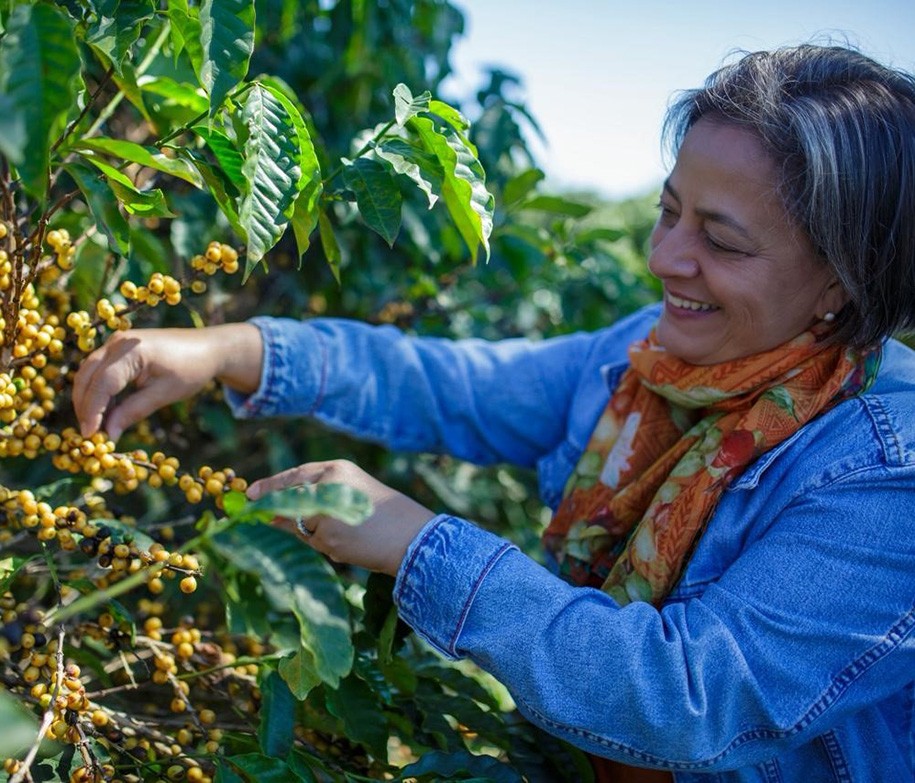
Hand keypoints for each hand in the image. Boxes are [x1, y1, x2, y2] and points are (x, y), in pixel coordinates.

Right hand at [72, 323, 263, 440]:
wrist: (207, 348)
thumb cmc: (191, 370)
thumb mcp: (163, 394)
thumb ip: (133, 412)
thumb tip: (107, 435)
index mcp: (132, 350)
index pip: (102, 384)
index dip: (93, 411)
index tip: (89, 436)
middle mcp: (118, 342)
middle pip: (87, 376)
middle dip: (85, 407)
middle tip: (90, 436)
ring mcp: (115, 342)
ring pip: (88, 373)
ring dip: (88, 400)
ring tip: (96, 427)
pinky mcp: (117, 348)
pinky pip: (98, 370)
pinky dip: (97, 391)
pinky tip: (106, 412)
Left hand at [247, 460, 435, 576]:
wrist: (412, 536)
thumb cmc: (386, 514)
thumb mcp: (353, 492)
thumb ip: (317, 497)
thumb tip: (275, 511)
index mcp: (337, 469)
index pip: (295, 475)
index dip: (271, 485)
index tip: (251, 493)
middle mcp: (328, 488)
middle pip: (289, 500)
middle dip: (274, 509)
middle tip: (260, 514)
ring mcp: (326, 514)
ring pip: (301, 526)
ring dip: (312, 532)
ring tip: (346, 532)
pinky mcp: (328, 538)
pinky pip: (315, 543)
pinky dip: (327, 545)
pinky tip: (351, 543)